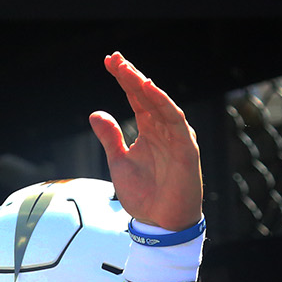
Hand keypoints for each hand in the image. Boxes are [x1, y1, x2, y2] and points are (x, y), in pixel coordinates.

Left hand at [88, 53, 201, 231]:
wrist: (159, 223)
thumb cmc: (143, 193)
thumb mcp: (119, 161)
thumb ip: (110, 137)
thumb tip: (94, 113)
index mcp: (149, 130)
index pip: (136, 98)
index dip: (124, 79)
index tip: (109, 61)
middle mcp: (164, 129)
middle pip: (148, 95)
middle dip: (132, 76)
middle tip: (115, 59)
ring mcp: (177, 137)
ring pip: (162, 104)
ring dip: (146, 86)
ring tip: (129, 71)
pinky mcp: (186, 149)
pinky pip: (176, 121)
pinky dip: (165, 104)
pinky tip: (151, 91)